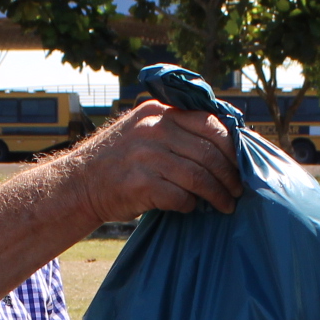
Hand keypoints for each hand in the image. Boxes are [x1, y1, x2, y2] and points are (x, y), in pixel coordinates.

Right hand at [64, 98, 241, 223]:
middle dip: (229, 174)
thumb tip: (227, 141)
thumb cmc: (119, 160)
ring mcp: (145, 156)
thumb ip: (176, 127)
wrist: (78, 184)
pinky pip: (180, 196)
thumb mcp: (143, 129)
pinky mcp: (140, 184)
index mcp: (158, 111)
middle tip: (238, 190)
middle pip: (208, 151)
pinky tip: (192, 208)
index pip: (210, 122)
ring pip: (199, 176)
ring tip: (226, 204)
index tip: (242, 163)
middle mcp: (152, 128)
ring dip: (217, 194)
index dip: (232, 145)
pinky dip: (191, 205)